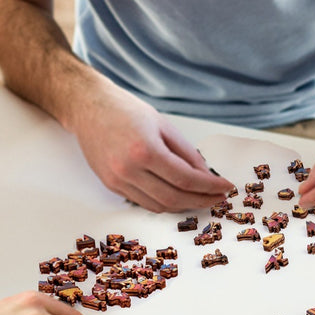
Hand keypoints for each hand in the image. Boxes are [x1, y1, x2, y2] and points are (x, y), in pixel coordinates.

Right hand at [68, 80, 233, 211]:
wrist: (88, 108)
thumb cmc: (125, 110)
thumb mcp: (163, 125)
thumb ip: (186, 152)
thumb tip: (206, 174)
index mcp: (145, 150)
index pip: (186, 179)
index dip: (210, 187)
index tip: (226, 187)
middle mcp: (129, 170)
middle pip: (174, 198)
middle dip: (201, 200)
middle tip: (217, 198)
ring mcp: (117, 180)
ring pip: (159, 206)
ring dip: (183, 205)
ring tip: (200, 197)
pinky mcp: (111, 185)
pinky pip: (143, 202)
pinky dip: (163, 202)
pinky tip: (176, 195)